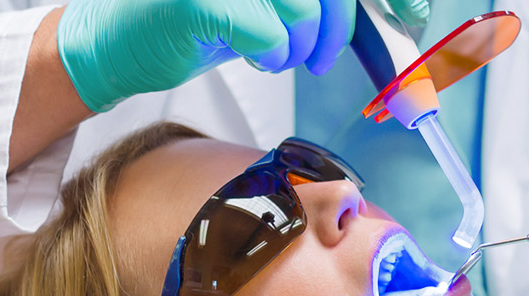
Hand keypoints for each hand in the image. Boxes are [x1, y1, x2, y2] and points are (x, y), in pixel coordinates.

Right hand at [56, 0, 399, 111]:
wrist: (114, 44)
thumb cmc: (200, 20)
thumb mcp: (275, 5)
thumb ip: (328, 7)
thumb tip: (401, 31)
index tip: (414, 16)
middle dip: (342, 28)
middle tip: (323, 56)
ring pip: (305, 6)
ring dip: (303, 44)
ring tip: (279, 54)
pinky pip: (268, 33)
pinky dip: (273, 54)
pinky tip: (256, 55)